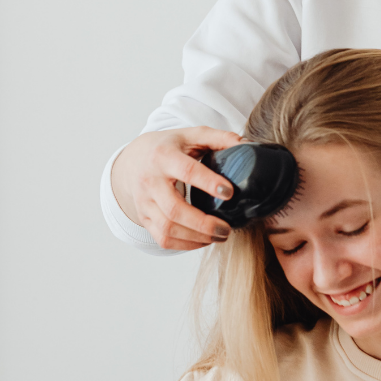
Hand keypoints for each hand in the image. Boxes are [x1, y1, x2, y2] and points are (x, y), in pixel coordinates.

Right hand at [111, 127, 242, 249]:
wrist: (132, 159)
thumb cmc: (167, 147)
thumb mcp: (190, 135)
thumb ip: (219, 138)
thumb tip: (248, 144)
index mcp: (163, 156)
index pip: (186, 171)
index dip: (208, 182)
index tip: (229, 192)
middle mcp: (150, 181)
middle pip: (174, 209)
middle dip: (203, 224)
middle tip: (227, 229)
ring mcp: (144, 202)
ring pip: (168, 228)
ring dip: (196, 238)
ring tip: (219, 236)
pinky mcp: (144, 218)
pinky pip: (162, 238)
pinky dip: (185, 245)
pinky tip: (203, 240)